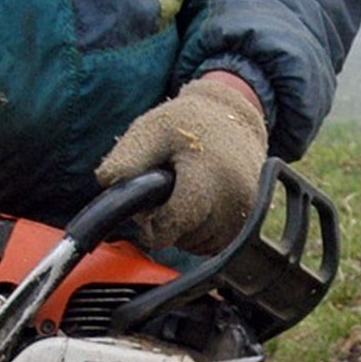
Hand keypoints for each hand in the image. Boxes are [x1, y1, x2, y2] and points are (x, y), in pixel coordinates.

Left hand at [95, 74, 267, 254]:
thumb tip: (108, 186)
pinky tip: (200, 207)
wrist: (231, 116)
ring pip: (202, 245)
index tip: (148, 215)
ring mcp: (248, 211)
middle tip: (167, 195)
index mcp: (209, 176)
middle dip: (169, 225)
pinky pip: (218, 244)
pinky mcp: (253, 219)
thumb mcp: (149, 130)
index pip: (175, 224)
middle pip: (187, 237)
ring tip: (185, 196)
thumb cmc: (187, 122)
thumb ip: (126, 160)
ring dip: (186, 230)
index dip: (154, 226)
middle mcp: (235, 198)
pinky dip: (203, 232)